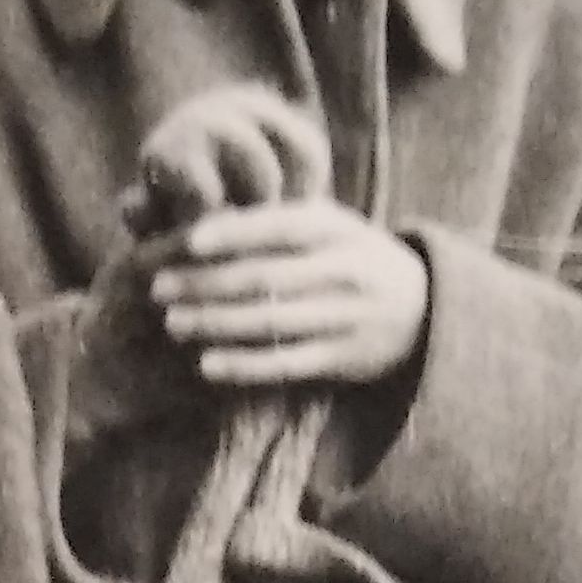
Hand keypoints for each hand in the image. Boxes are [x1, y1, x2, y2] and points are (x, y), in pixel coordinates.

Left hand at [131, 83, 429, 389]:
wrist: (422, 307)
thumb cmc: (351, 259)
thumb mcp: (329, 227)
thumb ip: (276, 221)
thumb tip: (198, 216)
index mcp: (335, 230)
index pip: (278, 228)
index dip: (232, 234)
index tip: (187, 241)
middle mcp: (342, 271)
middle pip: (265, 278)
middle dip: (207, 283)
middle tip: (159, 288)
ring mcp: (344, 318)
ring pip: (271, 322)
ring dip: (217, 324)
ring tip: (174, 322)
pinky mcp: (343, 359)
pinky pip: (287, 364)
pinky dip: (245, 366)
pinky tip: (207, 365)